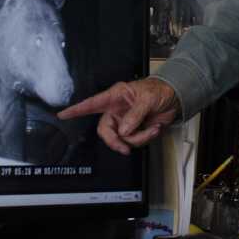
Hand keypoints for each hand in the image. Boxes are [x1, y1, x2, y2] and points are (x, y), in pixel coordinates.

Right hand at [57, 78, 178, 154]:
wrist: (175, 99)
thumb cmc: (159, 90)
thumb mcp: (147, 98)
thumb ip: (134, 115)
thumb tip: (124, 130)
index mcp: (116, 96)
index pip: (91, 104)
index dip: (76, 110)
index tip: (62, 115)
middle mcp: (117, 110)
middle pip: (105, 131)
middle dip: (115, 141)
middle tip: (124, 148)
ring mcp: (125, 122)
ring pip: (122, 139)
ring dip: (138, 138)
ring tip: (152, 128)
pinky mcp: (135, 131)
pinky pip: (134, 142)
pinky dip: (145, 138)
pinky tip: (154, 128)